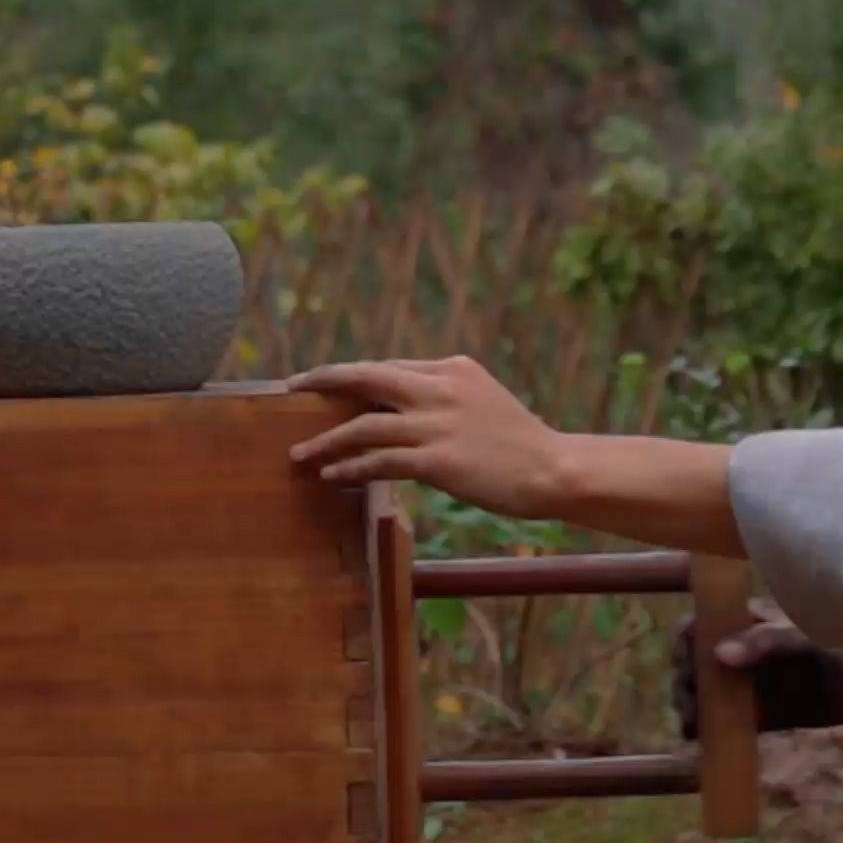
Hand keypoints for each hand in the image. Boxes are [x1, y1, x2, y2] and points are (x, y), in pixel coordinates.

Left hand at [286, 356, 569, 517]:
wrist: (553, 469)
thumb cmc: (517, 442)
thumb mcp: (481, 400)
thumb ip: (442, 396)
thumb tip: (395, 408)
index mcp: (452, 368)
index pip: (388, 368)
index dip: (350, 377)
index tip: (322, 385)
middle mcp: (441, 388)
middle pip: (367, 377)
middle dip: (323, 381)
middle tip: (290, 389)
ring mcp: (438, 424)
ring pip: (365, 426)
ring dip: (325, 440)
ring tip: (298, 454)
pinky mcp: (439, 460)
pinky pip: (380, 462)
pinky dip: (350, 467)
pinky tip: (330, 475)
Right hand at [672, 599, 842, 738]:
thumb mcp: (804, 636)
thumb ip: (763, 642)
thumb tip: (719, 654)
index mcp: (750, 622)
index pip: (702, 627)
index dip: (687, 644)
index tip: (687, 663)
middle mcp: (746, 654)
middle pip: (700, 665)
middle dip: (687, 682)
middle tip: (689, 702)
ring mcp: (756, 685)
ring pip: (711, 696)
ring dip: (696, 709)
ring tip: (695, 725)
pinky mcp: (769, 716)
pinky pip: (733, 723)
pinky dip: (715, 733)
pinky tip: (705, 741)